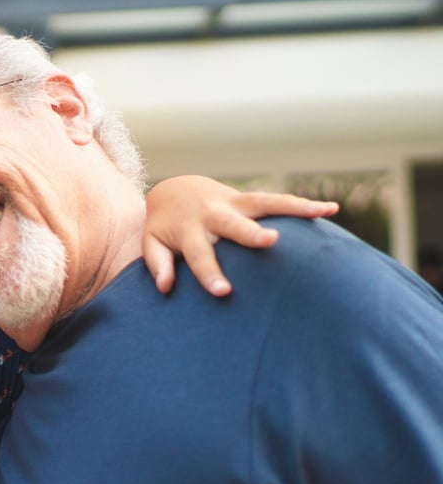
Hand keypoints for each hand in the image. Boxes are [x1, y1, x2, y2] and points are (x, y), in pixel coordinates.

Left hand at [142, 175, 338, 295]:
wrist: (175, 191)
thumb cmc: (164, 227)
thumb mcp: (152, 243)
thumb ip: (158, 264)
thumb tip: (164, 287)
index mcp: (189, 230)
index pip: (199, 256)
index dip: (210, 274)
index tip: (224, 292)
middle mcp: (214, 214)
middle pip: (233, 224)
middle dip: (251, 233)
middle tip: (270, 242)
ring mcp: (234, 203)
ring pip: (265, 203)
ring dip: (293, 208)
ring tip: (322, 212)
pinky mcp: (249, 199)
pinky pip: (278, 201)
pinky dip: (303, 204)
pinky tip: (331, 210)